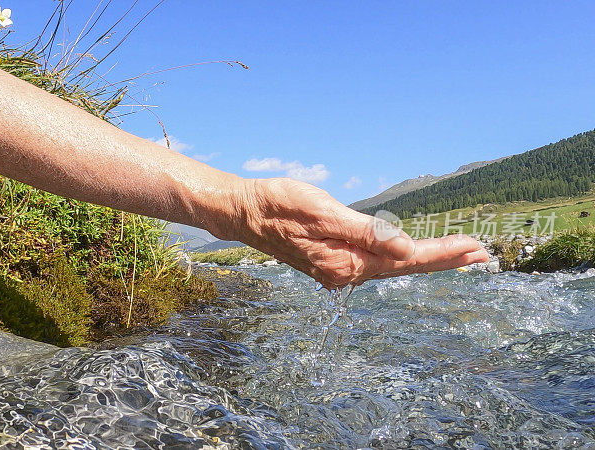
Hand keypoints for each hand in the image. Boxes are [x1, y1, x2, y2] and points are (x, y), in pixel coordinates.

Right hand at [233, 178, 488, 287]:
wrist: (244, 213)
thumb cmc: (278, 205)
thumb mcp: (322, 211)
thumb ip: (365, 232)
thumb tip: (405, 250)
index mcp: (345, 262)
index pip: (406, 260)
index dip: (442, 254)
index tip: (475, 247)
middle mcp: (344, 273)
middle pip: (403, 268)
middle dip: (443, 260)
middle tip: (481, 254)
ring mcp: (337, 270)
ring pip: (390, 267)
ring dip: (425, 259)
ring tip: (459, 254)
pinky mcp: (331, 262)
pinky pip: (374, 263)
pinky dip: (400, 258)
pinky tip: (413, 254)